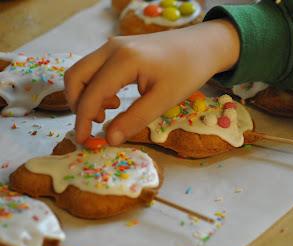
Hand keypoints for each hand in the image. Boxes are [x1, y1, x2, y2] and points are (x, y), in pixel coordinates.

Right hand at [64, 19, 239, 144]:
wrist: (203, 45)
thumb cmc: (188, 70)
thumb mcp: (164, 99)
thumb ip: (135, 119)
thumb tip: (110, 139)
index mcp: (123, 60)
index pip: (91, 94)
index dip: (83, 120)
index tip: (84, 140)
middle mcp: (111, 48)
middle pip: (75, 77)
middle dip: (78, 105)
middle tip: (95, 124)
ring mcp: (113, 45)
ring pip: (83, 71)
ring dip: (87, 95)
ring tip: (110, 111)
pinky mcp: (118, 48)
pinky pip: (95, 68)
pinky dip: (96, 86)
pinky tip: (115, 98)